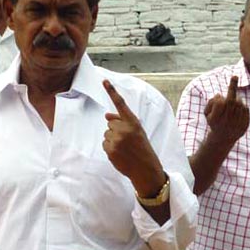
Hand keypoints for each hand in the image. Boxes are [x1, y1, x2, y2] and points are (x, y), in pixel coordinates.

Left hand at [102, 80, 165, 196]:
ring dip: (113, 138)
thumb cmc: (142, 147)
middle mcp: (124, 129)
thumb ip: (123, 121)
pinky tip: (120, 153)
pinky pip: (104, 143)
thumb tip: (106, 114)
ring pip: (107, 132)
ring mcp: (116, 139)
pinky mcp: (110, 149)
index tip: (104, 81)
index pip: (120, 104)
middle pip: (110, 122)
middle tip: (127, 140)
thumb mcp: (137, 131)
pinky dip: (110, 147)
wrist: (145, 168)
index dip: (112, 92)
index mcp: (133, 122)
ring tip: (125, 147)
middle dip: (116, 128)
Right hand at [204, 75, 248, 144]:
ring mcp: (237, 123)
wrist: (224, 138)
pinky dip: (242, 106)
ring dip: (236, 99)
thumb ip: (212, 103)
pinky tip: (238, 111)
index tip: (228, 83)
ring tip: (232, 105)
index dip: (222, 94)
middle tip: (234, 76)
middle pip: (231, 100)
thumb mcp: (208, 114)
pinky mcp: (245, 124)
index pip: (220, 102)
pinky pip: (245, 108)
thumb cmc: (214, 123)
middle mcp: (227, 121)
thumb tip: (219, 95)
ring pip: (239, 103)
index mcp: (216, 118)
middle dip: (233, 87)